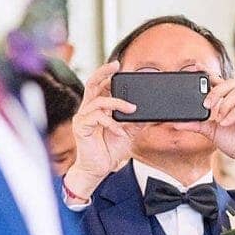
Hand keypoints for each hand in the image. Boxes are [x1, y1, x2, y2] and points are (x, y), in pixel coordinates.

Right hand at [65, 61, 135, 198]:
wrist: (99, 169)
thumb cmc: (110, 149)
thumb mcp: (129, 132)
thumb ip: (137, 120)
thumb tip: (153, 112)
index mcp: (99, 107)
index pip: (102, 85)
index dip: (109, 74)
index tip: (122, 66)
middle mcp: (89, 109)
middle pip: (92, 83)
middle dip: (104, 71)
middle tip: (116, 65)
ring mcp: (83, 117)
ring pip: (99, 100)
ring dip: (117, 103)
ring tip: (131, 109)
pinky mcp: (81, 127)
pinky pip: (96, 117)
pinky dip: (111, 122)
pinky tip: (119, 131)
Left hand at [176, 75, 234, 169]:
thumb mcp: (211, 132)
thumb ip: (196, 124)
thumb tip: (176, 123)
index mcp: (231, 98)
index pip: (220, 80)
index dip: (208, 72)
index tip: (195, 67)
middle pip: (229, 82)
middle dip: (216, 91)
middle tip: (207, 105)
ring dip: (225, 104)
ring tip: (218, 118)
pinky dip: (234, 113)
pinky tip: (225, 123)